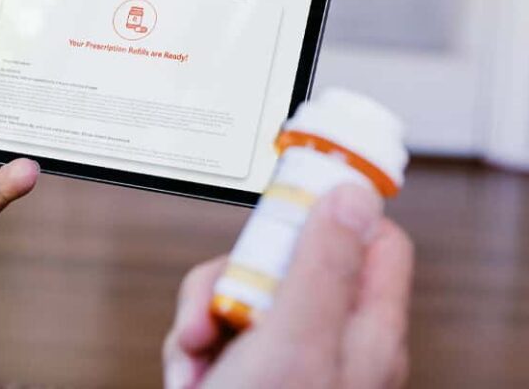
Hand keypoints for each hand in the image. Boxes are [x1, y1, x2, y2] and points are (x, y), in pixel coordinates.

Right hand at [163, 185, 413, 388]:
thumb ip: (323, 264)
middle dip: (236, 275)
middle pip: (288, 257)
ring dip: (202, 316)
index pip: (374, 238)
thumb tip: (354, 195)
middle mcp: (331, 339)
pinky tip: (193, 378)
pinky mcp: (248, 369)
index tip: (286, 201)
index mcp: (366, 329)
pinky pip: (215, 328)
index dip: (330, 211)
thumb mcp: (293, 340)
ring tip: (199, 358)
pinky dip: (193, 349)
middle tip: (224, 305)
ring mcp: (287, 356)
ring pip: (240, 291)